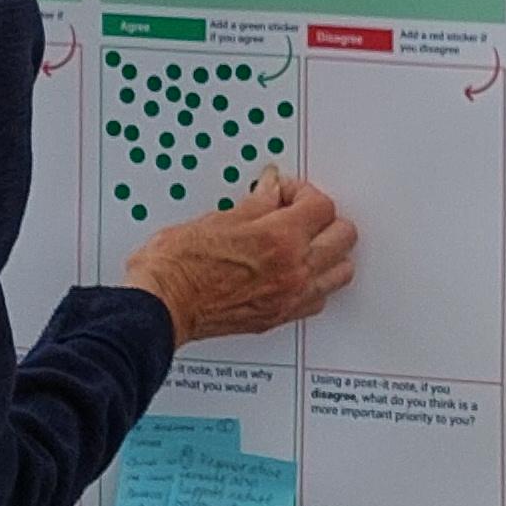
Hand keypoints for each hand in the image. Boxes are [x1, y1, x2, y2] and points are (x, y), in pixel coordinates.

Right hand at [123, 165, 353, 344]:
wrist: (161, 305)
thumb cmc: (177, 266)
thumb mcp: (218, 219)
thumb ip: (255, 203)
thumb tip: (271, 188)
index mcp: (280, 238)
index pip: (322, 205)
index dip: (304, 192)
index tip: (287, 192)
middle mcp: (293, 270)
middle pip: (343, 235)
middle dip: (325, 219)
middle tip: (301, 214)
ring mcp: (289, 297)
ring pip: (340, 271)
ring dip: (330, 253)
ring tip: (308, 244)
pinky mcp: (278, 317)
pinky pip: (319, 299)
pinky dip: (316, 284)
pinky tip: (299, 274)